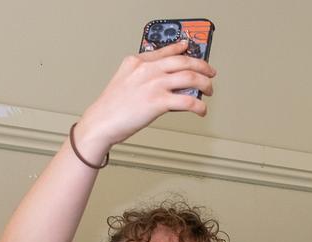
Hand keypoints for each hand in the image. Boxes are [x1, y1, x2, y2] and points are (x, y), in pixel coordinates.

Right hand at [73, 41, 215, 158]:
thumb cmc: (111, 107)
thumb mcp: (124, 81)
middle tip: (210, 73)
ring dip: (205, 84)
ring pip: (190, 77)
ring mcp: (153, 85)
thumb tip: (167, 82)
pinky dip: (199, 106)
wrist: (101, 122)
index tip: (189, 48)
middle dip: (202, 66)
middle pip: (183, 61)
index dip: (181, 49)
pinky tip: (201, 110)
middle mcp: (147, 70)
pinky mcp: (158, 102)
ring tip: (209, 90)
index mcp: (137, 62)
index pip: (165, 51)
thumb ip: (142, 76)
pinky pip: (188, 101)